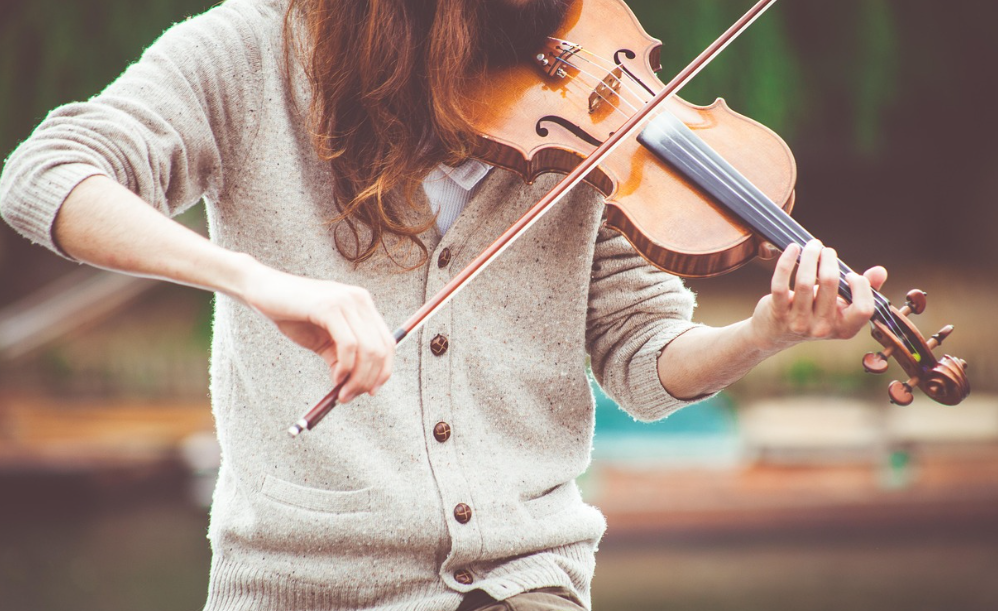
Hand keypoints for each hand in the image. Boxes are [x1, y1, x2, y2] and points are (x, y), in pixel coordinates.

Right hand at [238, 264, 394, 402]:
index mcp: (362, 305)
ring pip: (369, 349)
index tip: (370, 392)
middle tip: (349, 397)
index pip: (388, 342)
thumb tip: (354, 386)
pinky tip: (336, 377)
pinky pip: (349, 345)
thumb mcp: (322, 340)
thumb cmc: (291, 314)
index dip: (383, 371)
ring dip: (357, 379)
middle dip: (369, 379)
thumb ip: (341, 358)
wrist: (261, 290)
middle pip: (381, 348)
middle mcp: (360, 300)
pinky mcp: (330, 306)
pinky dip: (346, 367)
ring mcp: (347, 301)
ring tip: (341, 393)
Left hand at [750, 239, 887, 351]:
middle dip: (829, 260)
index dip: (861, 287)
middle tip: (825, 250)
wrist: (776, 333)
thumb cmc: (814, 313)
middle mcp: (823, 328)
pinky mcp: (778, 313)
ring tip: (812, 246)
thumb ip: (863, 289)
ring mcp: (799, 322)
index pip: (864, 308)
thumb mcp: (840, 306)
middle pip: (831, 284)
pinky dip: (786, 262)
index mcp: (845, 328)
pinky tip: (793, 249)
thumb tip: (880, 271)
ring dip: (810, 256)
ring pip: (805, 282)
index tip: (850, 274)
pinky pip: (780, 284)